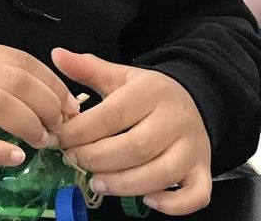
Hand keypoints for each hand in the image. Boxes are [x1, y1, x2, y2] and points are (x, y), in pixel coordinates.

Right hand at [0, 39, 77, 172]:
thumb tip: (54, 97)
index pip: (17, 59)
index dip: (50, 81)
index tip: (69, 104)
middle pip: (12, 80)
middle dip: (45, 104)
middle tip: (58, 127)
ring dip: (28, 125)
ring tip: (41, 141)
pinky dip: (0, 150)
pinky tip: (15, 157)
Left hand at [52, 48, 211, 216]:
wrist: (192, 99)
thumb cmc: (146, 92)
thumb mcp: (118, 75)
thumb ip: (87, 68)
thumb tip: (57, 55)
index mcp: (150, 91)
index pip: (112, 115)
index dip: (81, 131)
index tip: (60, 139)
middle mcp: (174, 119)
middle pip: (135, 147)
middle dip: (98, 159)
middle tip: (74, 161)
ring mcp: (192, 147)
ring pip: (162, 174)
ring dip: (124, 184)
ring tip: (96, 182)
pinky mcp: (203, 169)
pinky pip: (197, 194)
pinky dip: (173, 204)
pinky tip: (147, 201)